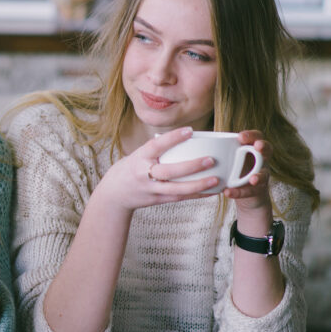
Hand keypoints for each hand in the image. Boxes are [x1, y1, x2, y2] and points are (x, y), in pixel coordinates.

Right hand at [98, 127, 220, 212]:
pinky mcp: (158, 200)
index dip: (173, 138)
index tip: (190, 131)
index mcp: (140, 157)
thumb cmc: (132, 168)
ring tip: (216, 179)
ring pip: (177, 189)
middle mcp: (144, 174)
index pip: (156, 145)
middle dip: (191, 166)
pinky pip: (180, 197)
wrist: (115, 193)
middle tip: (210, 159)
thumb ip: (158, 149)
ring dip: (198, 185)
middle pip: (169, 171)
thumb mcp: (138, 154)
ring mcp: (151, 189)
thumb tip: (186, 138)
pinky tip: (212, 190)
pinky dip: (198, 194)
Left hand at [223, 130, 273, 215]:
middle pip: (267, 150)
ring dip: (258, 176)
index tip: (240, 136)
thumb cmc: (232, 170)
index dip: (251, 135)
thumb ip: (215, 150)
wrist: (243, 193)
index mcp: (251, 149)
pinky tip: (228, 192)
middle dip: (263, 147)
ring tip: (252, 179)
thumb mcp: (225, 158)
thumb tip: (188, 142)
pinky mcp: (258, 190)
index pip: (256, 136)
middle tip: (257, 146)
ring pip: (263, 173)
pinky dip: (239, 192)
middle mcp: (260, 160)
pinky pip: (250, 191)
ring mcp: (260, 175)